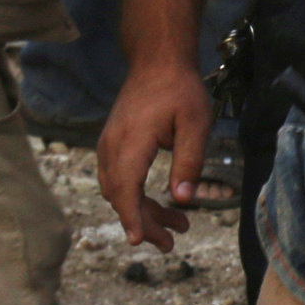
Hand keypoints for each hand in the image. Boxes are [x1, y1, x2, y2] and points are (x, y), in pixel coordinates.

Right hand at [99, 58, 218, 250]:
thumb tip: (183, 199)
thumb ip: (189, 161)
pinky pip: (119, 178)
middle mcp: (113, 145)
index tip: (140, 240)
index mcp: (132, 140)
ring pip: (118, 189)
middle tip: (171, 242)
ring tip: (177, 226)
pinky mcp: (113, 144)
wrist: (157, 62)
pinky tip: (160, 203)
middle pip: (120, 194)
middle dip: (144, 222)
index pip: (126, 187)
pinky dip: (135, 195)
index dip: (132, 216)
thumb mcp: (195, 124)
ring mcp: (109, 144)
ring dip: (142, 211)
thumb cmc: (180, 90)